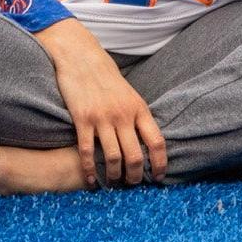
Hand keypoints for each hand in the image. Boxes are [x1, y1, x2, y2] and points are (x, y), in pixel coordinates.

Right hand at [35, 19, 166, 187]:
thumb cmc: (105, 77)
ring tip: (112, 184)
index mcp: (139, 108)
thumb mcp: (129, 94)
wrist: (80, 56)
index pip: (156, 142)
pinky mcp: (82, 119)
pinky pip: (87, 152)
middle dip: (135, 177)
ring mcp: (102, 117)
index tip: (159, 177)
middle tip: (132, 185)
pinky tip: (90, 180)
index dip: (160, 163)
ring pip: (113, 158)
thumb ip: (137, 116)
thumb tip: (146, 141)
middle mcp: (123, 115)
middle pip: (135, 156)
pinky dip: (89, 170)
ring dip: (114, 177)